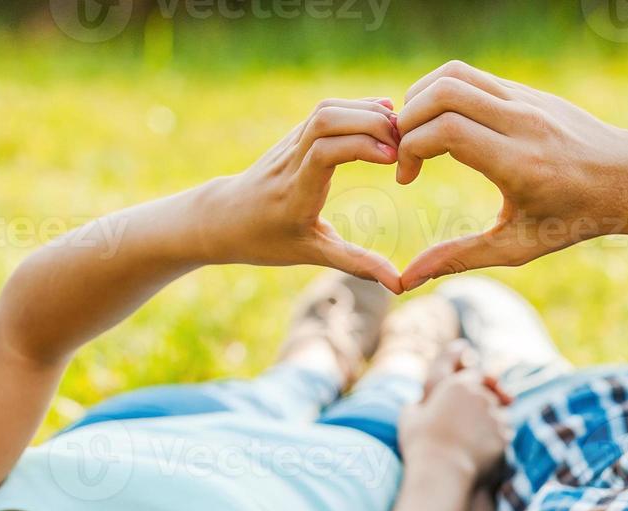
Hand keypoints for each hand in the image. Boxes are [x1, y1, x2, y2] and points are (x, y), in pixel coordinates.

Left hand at [207, 97, 403, 291]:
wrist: (225, 217)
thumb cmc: (267, 241)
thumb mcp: (312, 254)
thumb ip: (356, 264)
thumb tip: (399, 285)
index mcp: (295, 193)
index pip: (325, 152)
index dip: (361, 146)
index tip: (392, 160)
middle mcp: (289, 161)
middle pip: (326, 120)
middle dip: (369, 122)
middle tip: (402, 142)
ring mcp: (288, 143)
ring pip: (325, 110)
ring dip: (365, 111)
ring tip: (397, 130)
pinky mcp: (293, 134)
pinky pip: (324, 112)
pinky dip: (356, 108)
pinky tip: (382, 116)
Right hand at [393, 61, 627, 289]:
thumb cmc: (574, 219)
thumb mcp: (518, 247)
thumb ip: (460, 258)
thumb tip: (407, 280)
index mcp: (519, 162)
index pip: (447, 130)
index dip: (411, 149)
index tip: (407, 179)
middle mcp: (522, 122)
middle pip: (443, 93)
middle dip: (408, 120)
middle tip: (403, 154)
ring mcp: (527, 99)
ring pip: (454, 74)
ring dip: (421, 99)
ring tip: (416, 135)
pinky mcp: (527, 90)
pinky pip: (473, 77)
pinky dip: (444, 94)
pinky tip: (442, 126)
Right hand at [398, 357, 511, 481]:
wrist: (441, 470)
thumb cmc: (421, 443)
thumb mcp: (408, 418)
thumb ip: (416, 406)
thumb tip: (416, 407)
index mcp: (458, 386)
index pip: (475, 376)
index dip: (473, 386)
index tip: (468, 398)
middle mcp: (481, 397)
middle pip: (490, 396)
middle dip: (483, 407)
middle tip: (470, 424)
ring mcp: (495, 417)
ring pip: (500, 416)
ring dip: (492, 424)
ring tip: (474, 442)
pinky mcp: (504, 438)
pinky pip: (504, 437)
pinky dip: (496, 443)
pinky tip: (482, 453)